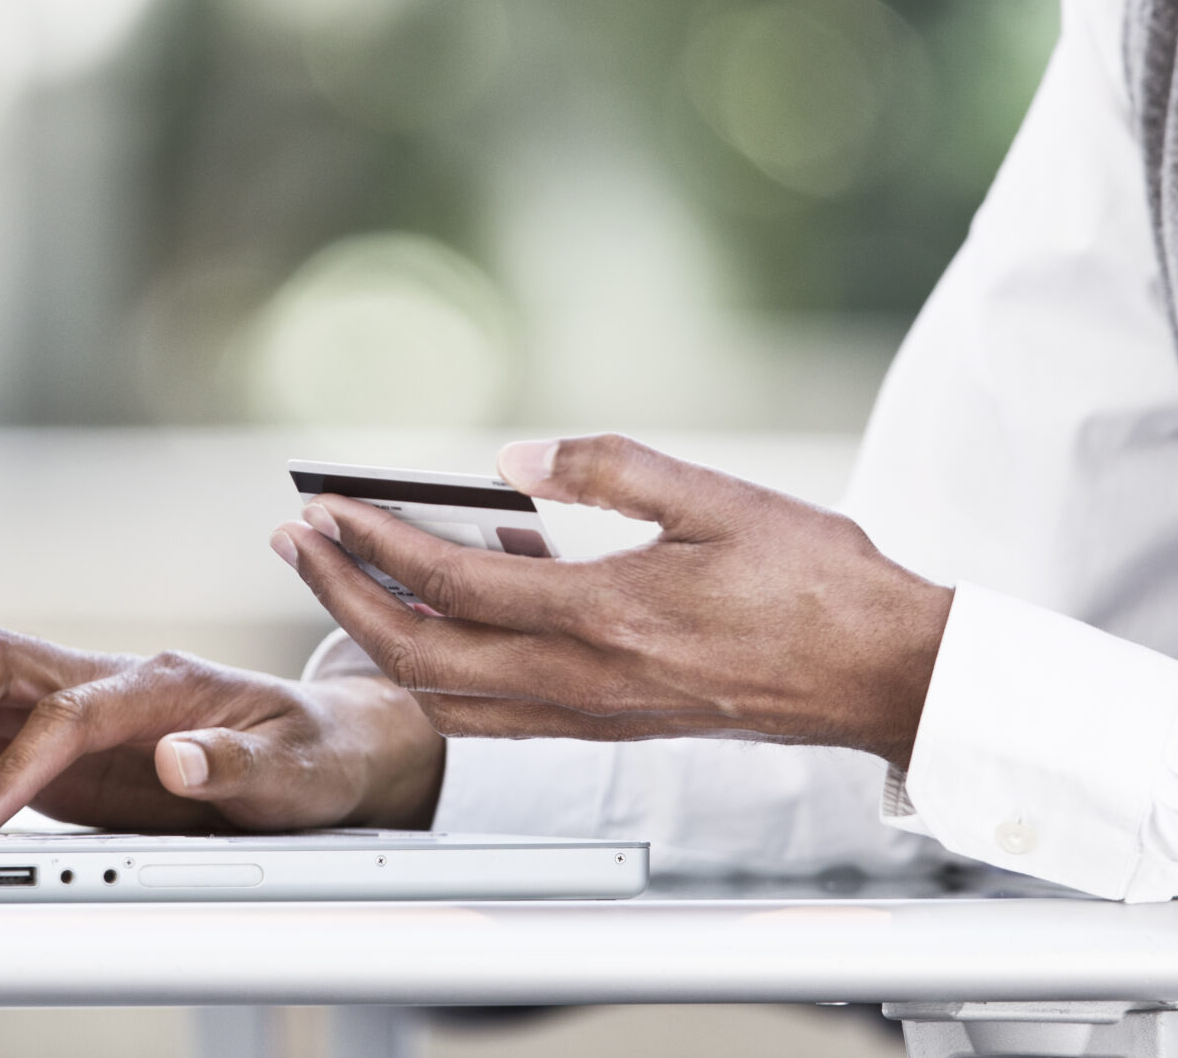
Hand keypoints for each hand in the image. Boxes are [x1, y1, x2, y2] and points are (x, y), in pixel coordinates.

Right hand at [0, 626, 445, 834]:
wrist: (328, 747)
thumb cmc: (315, 752)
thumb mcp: (298, 770)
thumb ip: (238, 765)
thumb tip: (176, 758)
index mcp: (164, 682)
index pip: (66, 707)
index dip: (14, 762)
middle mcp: (111, 682)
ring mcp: (83, 709)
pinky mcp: (68, 745)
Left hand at [271, 434, 951, 766]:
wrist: (881, 673)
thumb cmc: (815, 581)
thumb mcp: (716, 497)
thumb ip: (610, 468)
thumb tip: (514, 455)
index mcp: (606, 616)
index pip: (453, 585)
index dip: (376, 544)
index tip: (325, 506)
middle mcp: (587, 680)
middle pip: (424, 655)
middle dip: (344, 597)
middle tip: (296, 543)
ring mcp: (596, 713)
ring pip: (451, 696)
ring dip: (382, 639)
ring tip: (342, 579)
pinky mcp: (613, 723)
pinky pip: (497, 712)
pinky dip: (443, 672)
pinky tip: (445, 618)